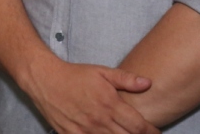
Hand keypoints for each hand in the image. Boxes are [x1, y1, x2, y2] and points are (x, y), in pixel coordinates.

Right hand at [24, 54, 157, 133]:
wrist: (45, 80)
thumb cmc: (75, 75)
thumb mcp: (101, 71)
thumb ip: (125, 79)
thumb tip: (148, 83)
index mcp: (109, 103)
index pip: (138, 126)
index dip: (150, 131)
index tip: (155, 132)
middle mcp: (99, 120)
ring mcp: (85, 130)